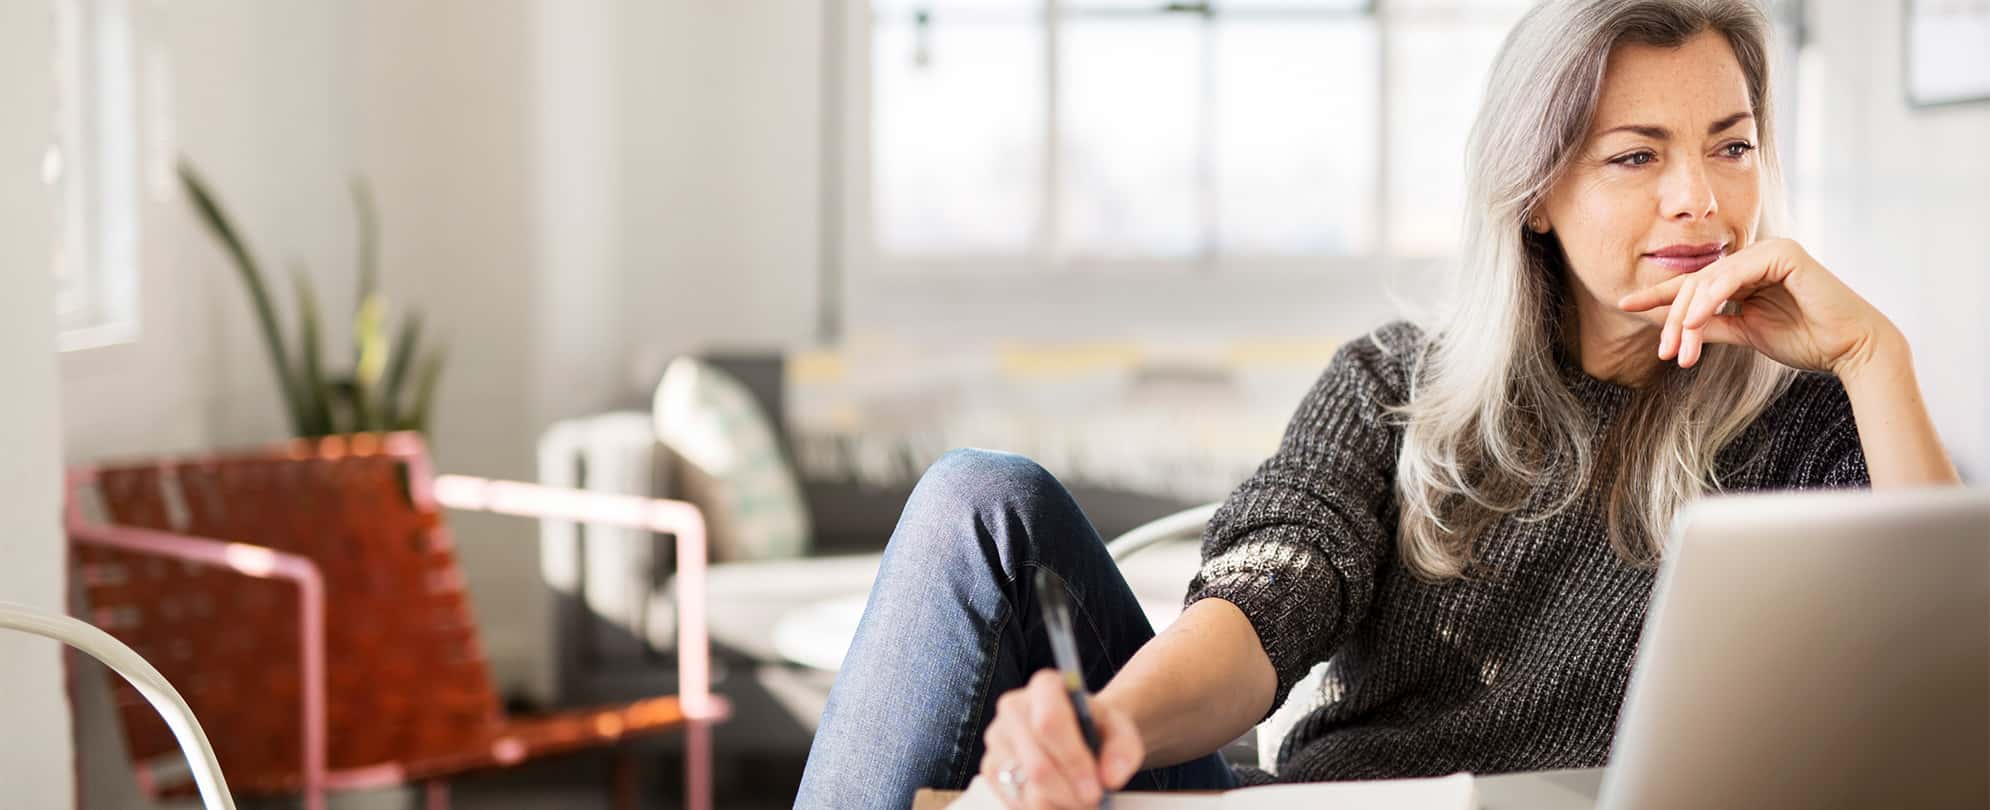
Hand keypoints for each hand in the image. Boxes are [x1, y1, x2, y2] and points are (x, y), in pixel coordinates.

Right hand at [979, 669, 1145, 809]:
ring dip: (1057, 804)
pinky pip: (1013, 802)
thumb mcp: (1120, 731)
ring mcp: (997, 738)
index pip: (1050, 723)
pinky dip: (1042, 809)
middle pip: (1036, 764)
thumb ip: (1123, 750)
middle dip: (1069, 793)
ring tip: (1079, 801)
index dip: (1073, 760)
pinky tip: (1059, 801)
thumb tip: (1110, 778)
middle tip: (1093, 803)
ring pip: (1024, 789)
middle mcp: (1013, 707)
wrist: (1079, 732)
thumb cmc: (1096, 728)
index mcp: (1045, 687)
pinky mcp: (990, 768)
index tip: (1096, 787)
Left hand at [1617, 237, 1899, 377]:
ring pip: (1709, 280)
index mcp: (1748, 271)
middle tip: (1663, 352)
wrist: (1849, 349)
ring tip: (1676, 348)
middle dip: (1672, 318)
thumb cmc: (1805, 340)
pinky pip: (1733, 275)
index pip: (1695, 282)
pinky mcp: (1783, 253)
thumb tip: (1675, 327)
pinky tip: (1693, 322)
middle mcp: (1756, 255)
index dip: (1659, 295)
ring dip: (1687, 316)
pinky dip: (1709, 299)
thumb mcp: (1745, 332)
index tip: (1625, 305)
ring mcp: (1770, 250)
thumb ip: (1711, 324)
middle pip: (1696, 283)